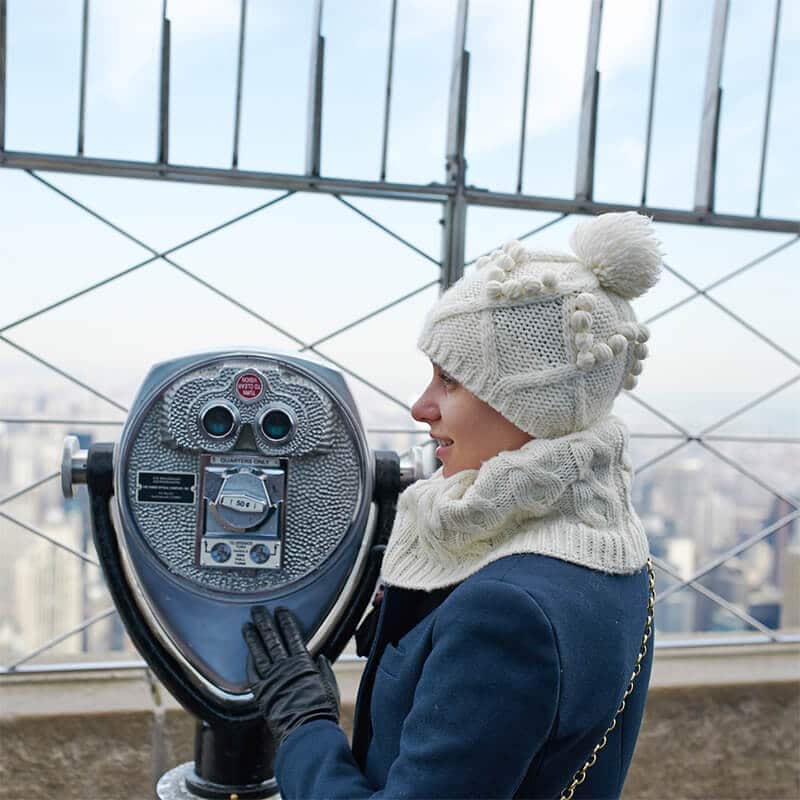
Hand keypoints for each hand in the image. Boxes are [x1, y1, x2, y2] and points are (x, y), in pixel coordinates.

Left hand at [243, 606, 339, 745]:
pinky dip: (249, 660)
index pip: (292, 636)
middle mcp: (285, 667)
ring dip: (253, 637)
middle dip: (265, 623)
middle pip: (272, 639)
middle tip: (258, 610)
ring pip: (259, 652)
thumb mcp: (329, 687)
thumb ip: (324, 671)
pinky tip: (247, 652)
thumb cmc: (321, 711)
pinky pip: (253, 673)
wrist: (306, 730)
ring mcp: (271, 679)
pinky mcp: (261, 692)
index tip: (281, 611)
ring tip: (247, 625)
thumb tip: (321, 659)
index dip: (286, 622)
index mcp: (303, 663)